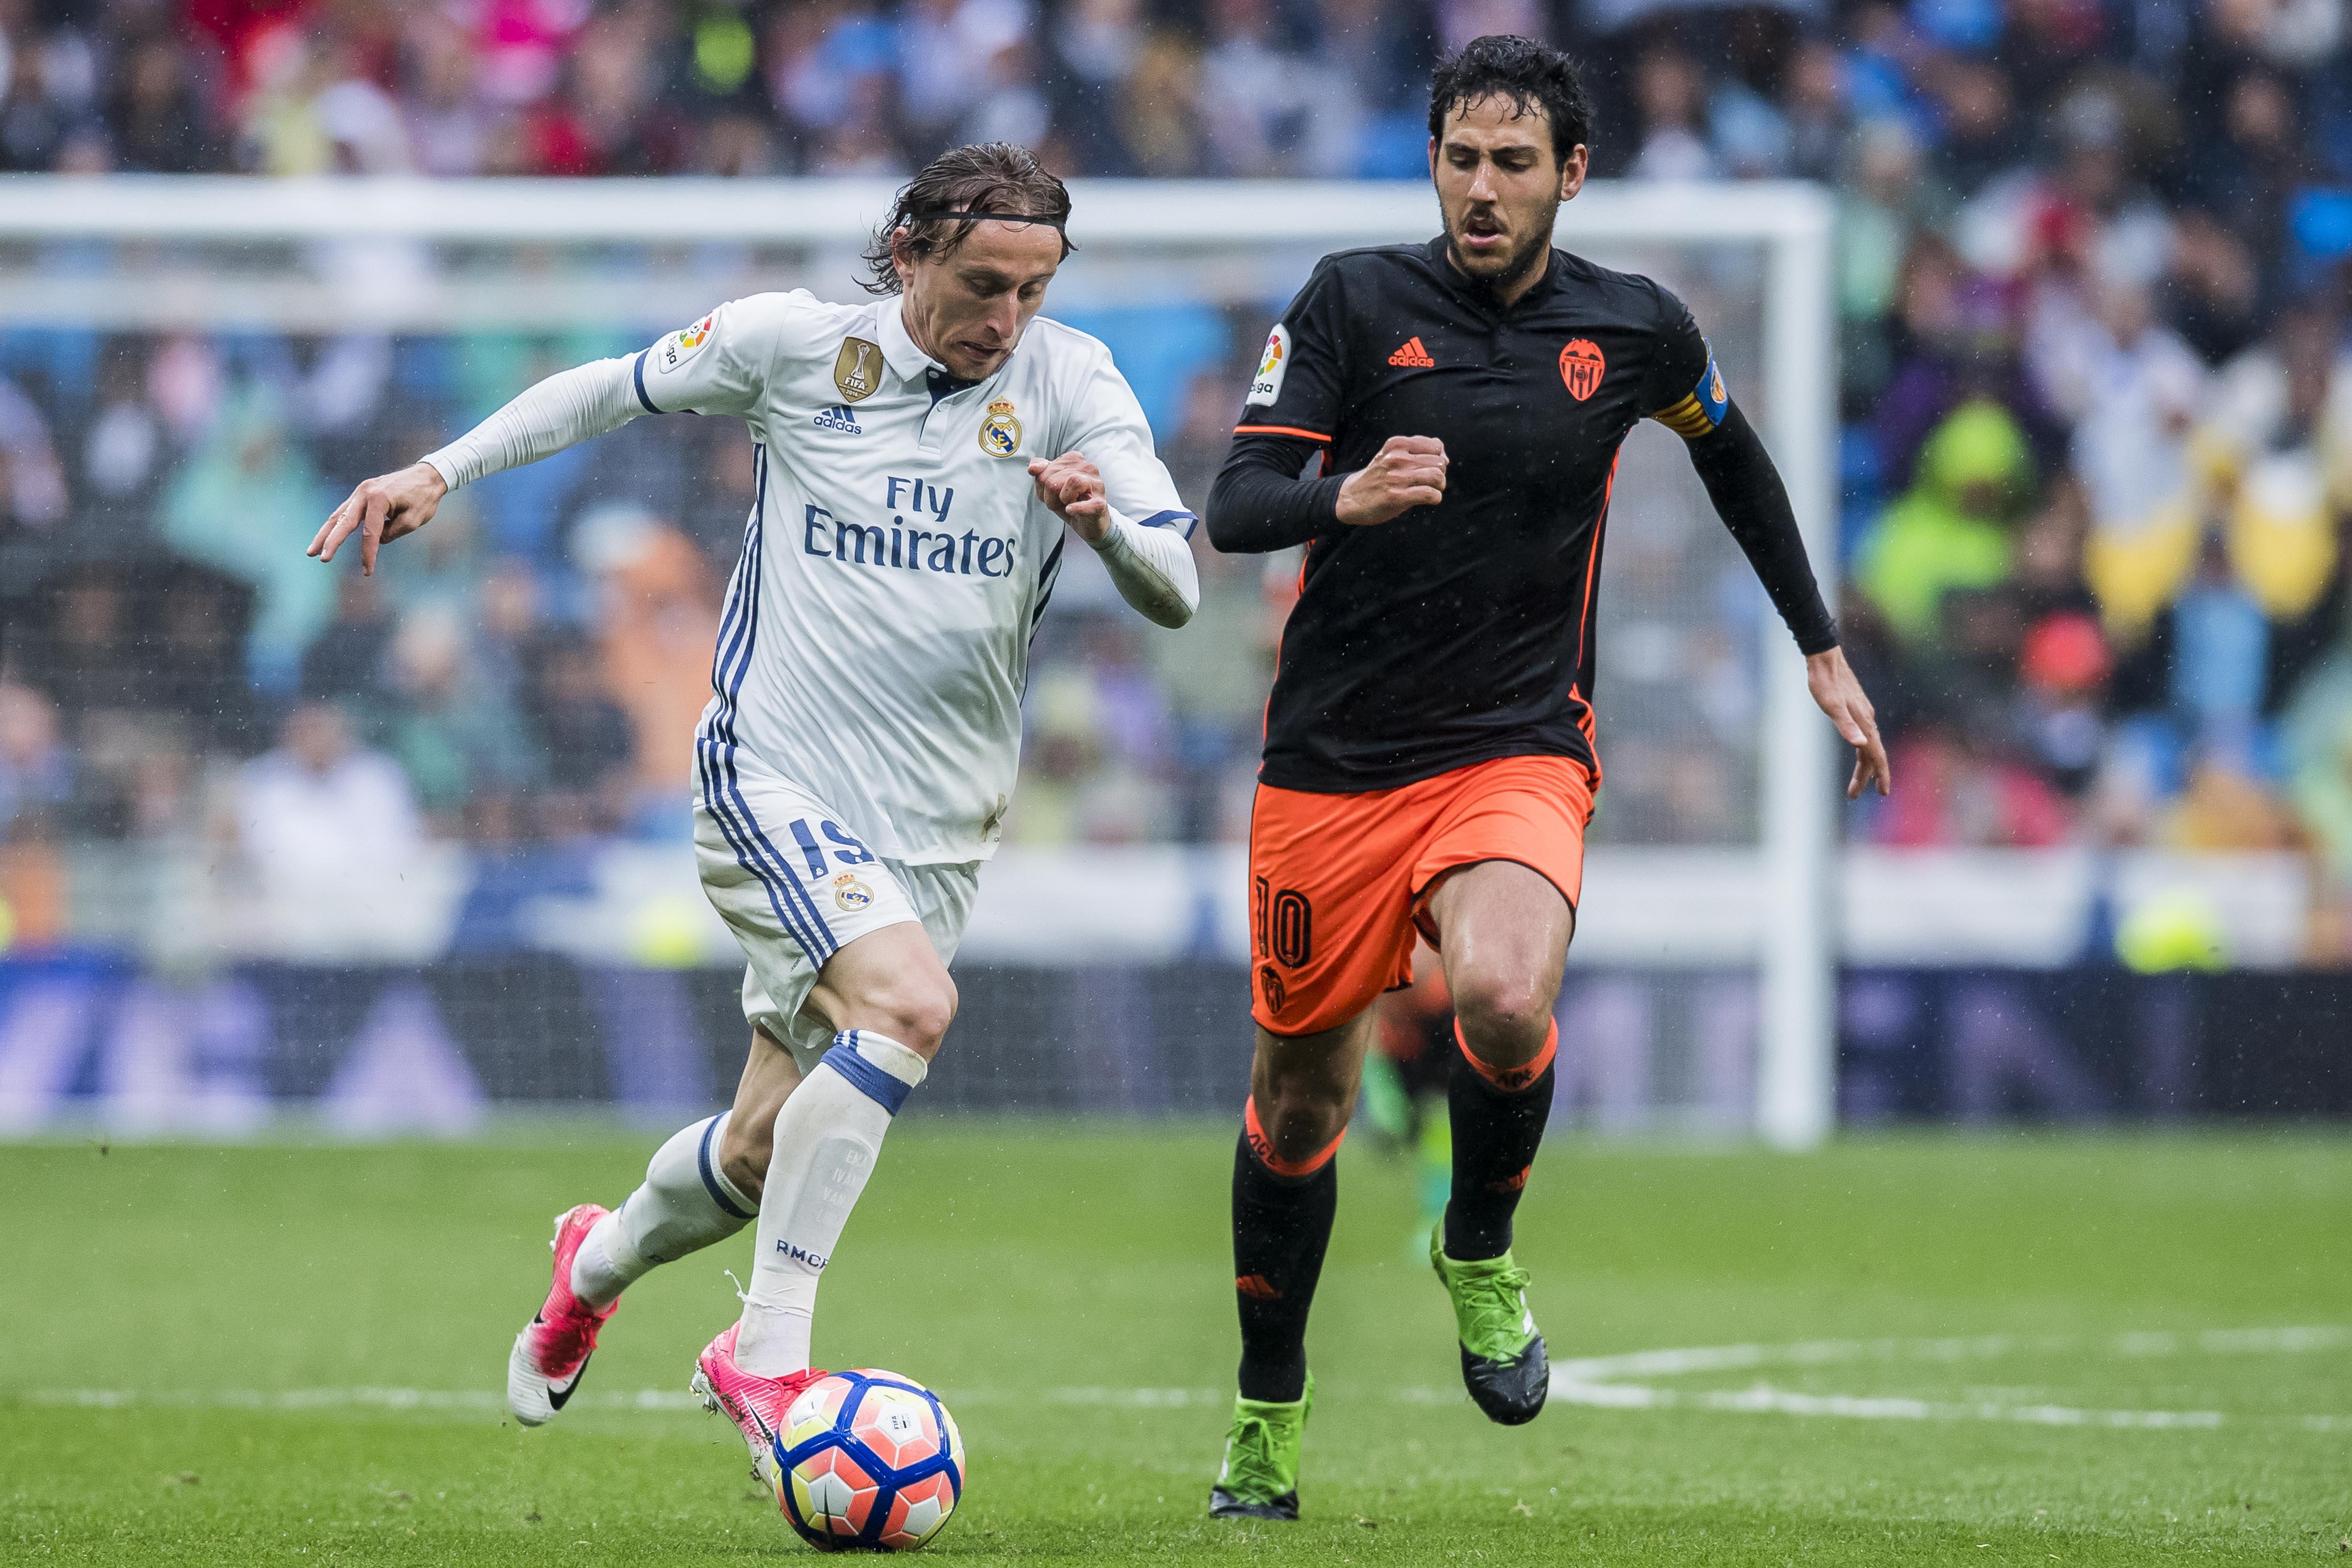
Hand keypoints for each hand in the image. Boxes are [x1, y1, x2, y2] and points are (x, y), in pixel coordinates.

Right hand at [309, 462, 447, 574]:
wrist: (427, 475)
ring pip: (338, 516)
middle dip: (331, 542)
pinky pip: (345, 511)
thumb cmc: (424, 498)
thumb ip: (392, 533)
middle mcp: (365, 492)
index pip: (370, 532)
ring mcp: (361, 491)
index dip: (368, 553)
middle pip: (343, 521)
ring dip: (324, 534)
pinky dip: (335, 525)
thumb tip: (376, 540)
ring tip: (311, 551)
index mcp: (379, 498)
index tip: (367, 571)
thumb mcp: (413, 520)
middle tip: (321, 558)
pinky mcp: (361, 494)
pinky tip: (326, 538)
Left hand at [1028, 452, 1108, 542]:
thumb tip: (1033, 468)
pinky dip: (1075, 509)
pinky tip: (1072, 510)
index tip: (1054, 493)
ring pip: (1071, 483)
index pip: (1044, 470)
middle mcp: (1088, 467)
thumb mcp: (1051, 485)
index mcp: (1074, 459)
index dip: (1043, 487)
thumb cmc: (1071, 502)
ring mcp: (1096, 485)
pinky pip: (1085, 504)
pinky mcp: (1100, 503)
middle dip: (1050, 497)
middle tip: (1062, 502)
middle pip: (1052, 480)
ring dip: (1062, 501)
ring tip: (1069, 505)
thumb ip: (1040, 471)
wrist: (1090, 523)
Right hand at [1335, 435, 1446, 526]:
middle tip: (1431, 482)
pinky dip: (1435, 498)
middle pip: (1438, 462)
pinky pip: (1429, 494)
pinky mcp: (1397, 497)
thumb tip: (1445, 456)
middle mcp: (1397, 458)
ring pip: (1437, 477)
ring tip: (1432, 490)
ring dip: (1440, 486)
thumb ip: (1417, 449)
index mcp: (1396, 444)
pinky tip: (1429, 499)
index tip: (1431, 467)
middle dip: (1441, 473)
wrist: (1352, 497)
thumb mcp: (1392, 454)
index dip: (1439, 458)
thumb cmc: (1378, 476)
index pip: (1435, 446)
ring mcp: (1397, 478)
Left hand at [1808, 646, 1891, 798]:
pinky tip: (1857, 749)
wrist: (1825, 658)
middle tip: (1854, 795)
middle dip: (1866, 776)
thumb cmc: (1825, 682)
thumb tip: (1860, 745)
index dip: (1881, 774)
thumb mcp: (1831, 706)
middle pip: (1870, 754)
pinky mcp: (1856, 708)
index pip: (1876, 754)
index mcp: (1864, 723)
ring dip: (1862, 766)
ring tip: (1853, 784)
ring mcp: (1863, 714)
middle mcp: (1867, 720)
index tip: (1884, 792)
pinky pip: (1863, 735)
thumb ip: (1845, 726)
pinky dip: (1861, 749)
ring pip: (1866, 745)